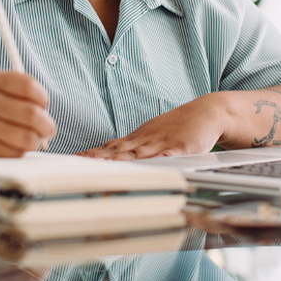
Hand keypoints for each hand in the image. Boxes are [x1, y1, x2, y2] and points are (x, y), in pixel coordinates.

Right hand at [0, 71, 54, 156]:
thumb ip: (18, 88)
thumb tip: (46, 109)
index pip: (28, 86)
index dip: (43, 97)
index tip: (44, 105)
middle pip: (31, 114)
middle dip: (47, 124)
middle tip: (49, 128)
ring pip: (26, 137)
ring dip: (36, 140)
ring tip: (34, 138)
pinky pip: (14, 153)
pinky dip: (21, 151)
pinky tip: (16, 145)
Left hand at [78, 94, 228, 159]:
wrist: (206, 112)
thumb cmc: (179, 127)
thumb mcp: (152, 136)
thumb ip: (133, 147)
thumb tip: (109, 155)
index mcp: (139, 139)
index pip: (110, 148)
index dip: (92, 155)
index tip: (74, 161)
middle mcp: (146, 140)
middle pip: (118, 151)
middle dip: (98, 159)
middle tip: (79, 165)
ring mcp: (162, 144)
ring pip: (137, 154)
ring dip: (118, 161)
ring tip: (101, 167)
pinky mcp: (181, 149)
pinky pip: (166, 157)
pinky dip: (155, 163)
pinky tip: (146, 167)